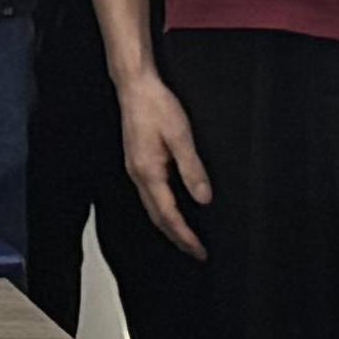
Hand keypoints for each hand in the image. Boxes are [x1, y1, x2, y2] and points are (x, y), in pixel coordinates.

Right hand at [113, 63, 212, 257]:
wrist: (135, 86)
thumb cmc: (156, 106)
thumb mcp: (181, 136)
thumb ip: (192, 169)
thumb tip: (203, 199)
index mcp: (149, 172)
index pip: (169, 215)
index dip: (185, 236)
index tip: (199, 250)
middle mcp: (138, 175)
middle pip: (157, 217)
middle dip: (176, 237)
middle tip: (195, 252)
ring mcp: (135, 168)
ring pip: (152, 208)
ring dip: (169, 225)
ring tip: (186, 237)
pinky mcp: (137, 161)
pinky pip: (149, 195)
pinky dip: (162, 210)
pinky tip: (171, 208)